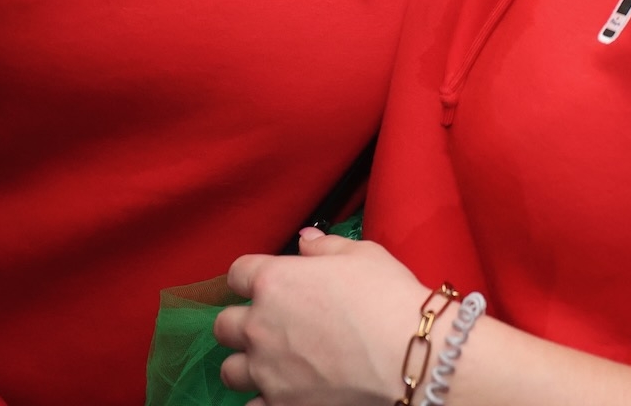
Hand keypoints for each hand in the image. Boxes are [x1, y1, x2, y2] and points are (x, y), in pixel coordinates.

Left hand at [217, 232, 430, 405]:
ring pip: (230, 370)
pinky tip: (283, 391)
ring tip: (272, 362)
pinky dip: (263, 399)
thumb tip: (305, 241)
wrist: (406, 355)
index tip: (265, 282)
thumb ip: (325, 246)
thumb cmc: (386, 297)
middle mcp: (260, 325)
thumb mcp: (362, 255)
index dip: (251, 276)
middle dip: (242, 322)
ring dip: (247, 363)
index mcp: (275, 281)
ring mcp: (266, 369)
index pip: (238, 273)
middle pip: (225, 324)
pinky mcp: (280, 403)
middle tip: (269, 324)